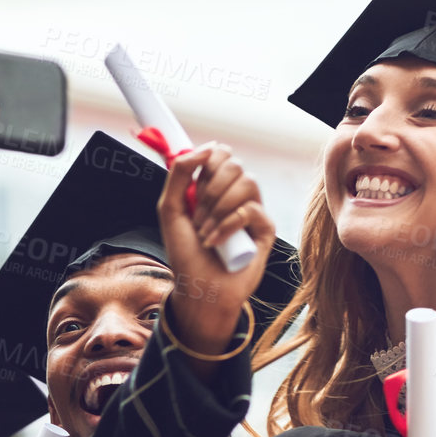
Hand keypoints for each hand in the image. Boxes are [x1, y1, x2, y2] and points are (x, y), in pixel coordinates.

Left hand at [156, 142, 275, 355]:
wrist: (198, 289)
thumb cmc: (185, 254)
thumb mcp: (171, 210)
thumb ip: (180, 173)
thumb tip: (208, 147)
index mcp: (215, 188)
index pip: (222, 154)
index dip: (208, 163)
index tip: (194, 189)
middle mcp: (236, 196)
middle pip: (235, 165)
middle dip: (210, 191)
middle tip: (197, 218)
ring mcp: (252, 211)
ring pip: (247, 182)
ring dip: (218, 209)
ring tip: (204, 234)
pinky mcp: (265, 230)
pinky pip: (251, 210)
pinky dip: (228, 225)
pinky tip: (215, 243)